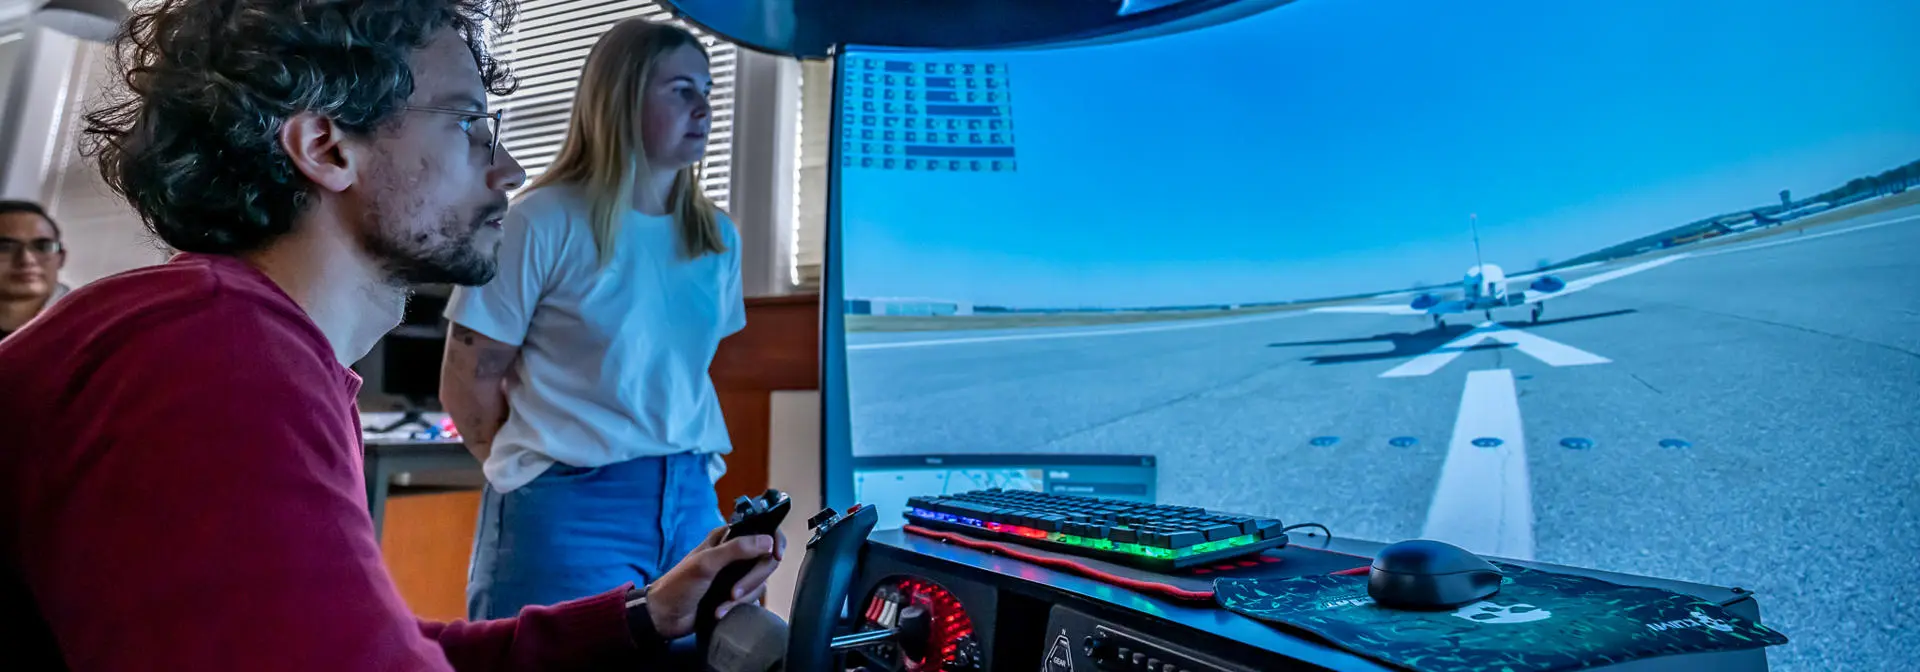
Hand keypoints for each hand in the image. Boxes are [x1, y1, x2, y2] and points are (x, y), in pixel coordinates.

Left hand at [643, 525, 787, 638]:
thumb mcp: (705, 563)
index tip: (775, 555)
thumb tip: (768, 541)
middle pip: (765, 560)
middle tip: (734, 592)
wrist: (664, 616)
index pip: (761, 530)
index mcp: (726, 538)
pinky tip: (720, 612)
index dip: (774, 540)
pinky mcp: (735, 594)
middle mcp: (735, 553)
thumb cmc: (679, 584)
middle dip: (752, 579)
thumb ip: (736, 549)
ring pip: (760, 582)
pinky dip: (737, 607)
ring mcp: (736, 574)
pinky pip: (752, 598)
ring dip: (742, 597)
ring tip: (721, 605)